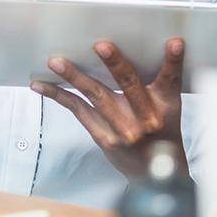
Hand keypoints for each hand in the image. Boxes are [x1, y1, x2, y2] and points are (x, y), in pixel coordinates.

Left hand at [30, 39, 185, 179]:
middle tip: (101, 45)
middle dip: (115, 63)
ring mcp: (122, 129)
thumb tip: (129, 50)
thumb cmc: (159, 132)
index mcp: (165, 105)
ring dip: (74, 76)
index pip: (171, 79)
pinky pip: (78, 110)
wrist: (153, 173)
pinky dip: (59, 95)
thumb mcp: (167, 108)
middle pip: (129, 84)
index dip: (174, 60)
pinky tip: (42, 85)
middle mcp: (146, 117)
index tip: (174, 43)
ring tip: (56, 62)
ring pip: (96, 95)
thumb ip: (153, 83)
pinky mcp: (103, 136)